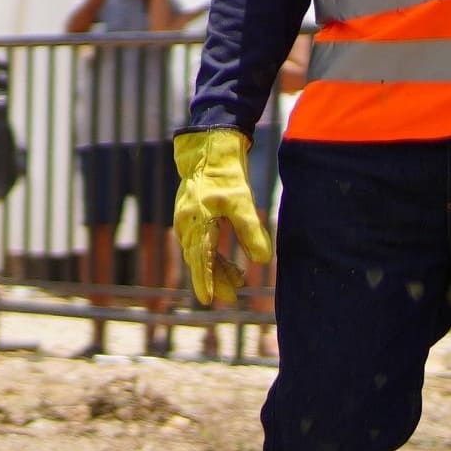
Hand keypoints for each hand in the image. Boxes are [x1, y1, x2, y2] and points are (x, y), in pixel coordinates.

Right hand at [170, 128, 271, 307]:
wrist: (210, 149)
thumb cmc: (226, 174)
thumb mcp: (242, 202)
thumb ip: (251, 232)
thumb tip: (262, 261)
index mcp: (197, 222)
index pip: (200, 260)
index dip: (205, 281)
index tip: (209, 300)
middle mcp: (187, 224)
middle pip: (199, 260)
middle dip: (215, 279)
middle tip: (233, 297)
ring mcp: (188, 220)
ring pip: (200, 252)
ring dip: (216, 268)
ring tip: (237, 282)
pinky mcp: (193, 215)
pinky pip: (201, 242)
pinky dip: (214, 255)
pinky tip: (228, 262)